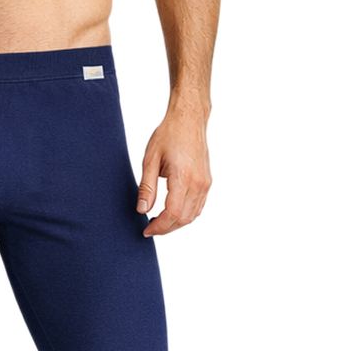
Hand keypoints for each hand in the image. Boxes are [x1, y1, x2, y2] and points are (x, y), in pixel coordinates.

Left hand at [137, 110, 211, 235]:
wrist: (189, 120)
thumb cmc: (169, 135)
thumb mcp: (150, 159)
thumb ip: (147, 187)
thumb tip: (142, 210)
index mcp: (183, 178)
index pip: (173, 214)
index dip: (159, 227)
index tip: (146, 230)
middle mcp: (198, 183)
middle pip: (184, 219)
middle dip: (166, 228)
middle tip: (150, 228)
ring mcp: (205, 183)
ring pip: (193, 215)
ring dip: (176, 223)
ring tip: (158, 222)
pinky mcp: (207, 182)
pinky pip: (198, 206)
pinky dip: (186, 215)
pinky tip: (172, 212)